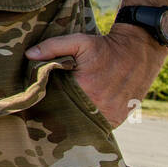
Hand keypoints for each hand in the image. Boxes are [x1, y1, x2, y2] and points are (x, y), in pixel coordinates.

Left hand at [26, 24, 166, 127]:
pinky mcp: (119, 118)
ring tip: (65, 111)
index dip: (46, 101)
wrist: (138, 51)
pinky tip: (80, 112)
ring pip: (84, 123)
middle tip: (49, 108)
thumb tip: (29, 55)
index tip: (39, 99)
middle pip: (69, 116)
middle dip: (59, 112)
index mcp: (85, 88)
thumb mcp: (78, 41)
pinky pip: (98, 125)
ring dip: (75, 118)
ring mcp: (111, 115)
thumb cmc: (104, 46)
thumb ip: (52, 47)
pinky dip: (89, 120)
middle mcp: (99, 106)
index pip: (56, 102)